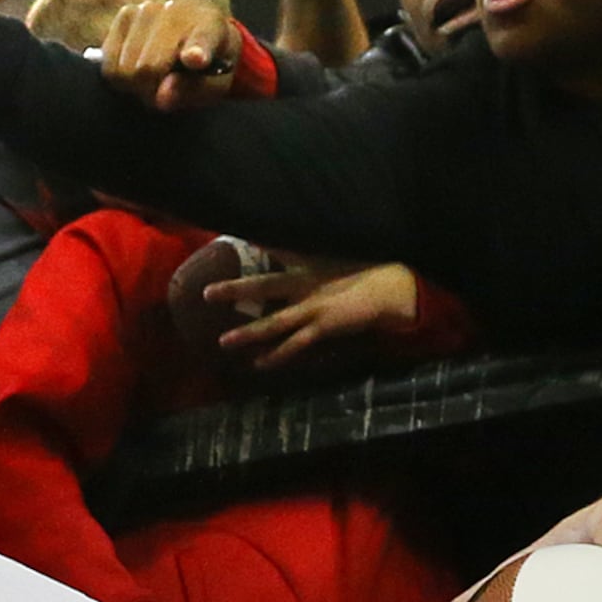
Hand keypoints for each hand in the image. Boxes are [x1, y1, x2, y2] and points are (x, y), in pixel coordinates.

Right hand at [98, 0, 238, 112]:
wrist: (191, 39)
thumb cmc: (204, 68)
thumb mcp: (210, 87)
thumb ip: (191, 92)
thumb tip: (162, 96)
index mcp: (211, 26)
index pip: (202, 39)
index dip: (196, 52)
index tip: (196, 60)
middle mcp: (179, 10)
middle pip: (147, 68)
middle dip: (150, 89)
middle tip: (163, 88)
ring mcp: (149, 9)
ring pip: (124, 69)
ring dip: (133, 84)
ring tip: (151, 77)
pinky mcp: (126, 14)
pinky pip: (109, 63)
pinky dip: (118, 75)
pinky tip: (135, 67)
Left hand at [209, 258, 421, 372]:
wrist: (395, 288)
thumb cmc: (372, 270)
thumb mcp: (341, 257)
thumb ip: (316, 254)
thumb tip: (302, 244)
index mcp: (313, 264)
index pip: (281, 249)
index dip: (258, 241)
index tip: (234, 237)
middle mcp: (308, 283)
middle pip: (265, 285)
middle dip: (235, 289)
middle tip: (205, 294)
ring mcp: (314, 306)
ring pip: (274, 322)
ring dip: (248, 333)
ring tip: (223, 343)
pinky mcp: (323, 326)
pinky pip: (295, 345)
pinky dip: (276, 357)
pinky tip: (259, 365)